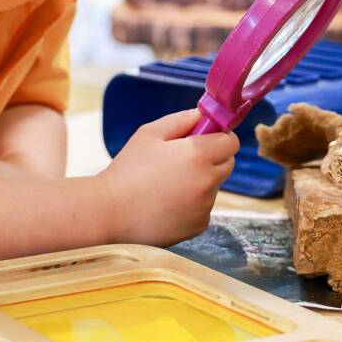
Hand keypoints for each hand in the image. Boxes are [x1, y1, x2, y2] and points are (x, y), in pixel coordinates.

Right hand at [98, 108, 238, 246]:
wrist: (110, 212)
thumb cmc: (127, 170)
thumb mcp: (150, 134)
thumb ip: (181, 120)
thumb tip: (202, 116)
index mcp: (198, 154)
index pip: (231, 142)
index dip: (219, 138)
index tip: (204, 140)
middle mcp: (208, 181)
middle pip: (227, 164)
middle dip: (212, 159)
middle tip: (183, 162)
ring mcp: (205, 206)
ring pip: (214, 187)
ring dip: (200, 183)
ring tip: (167, 186)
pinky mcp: (199, 225)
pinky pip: (204, 209)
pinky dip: (192, 206)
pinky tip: (167, 204)